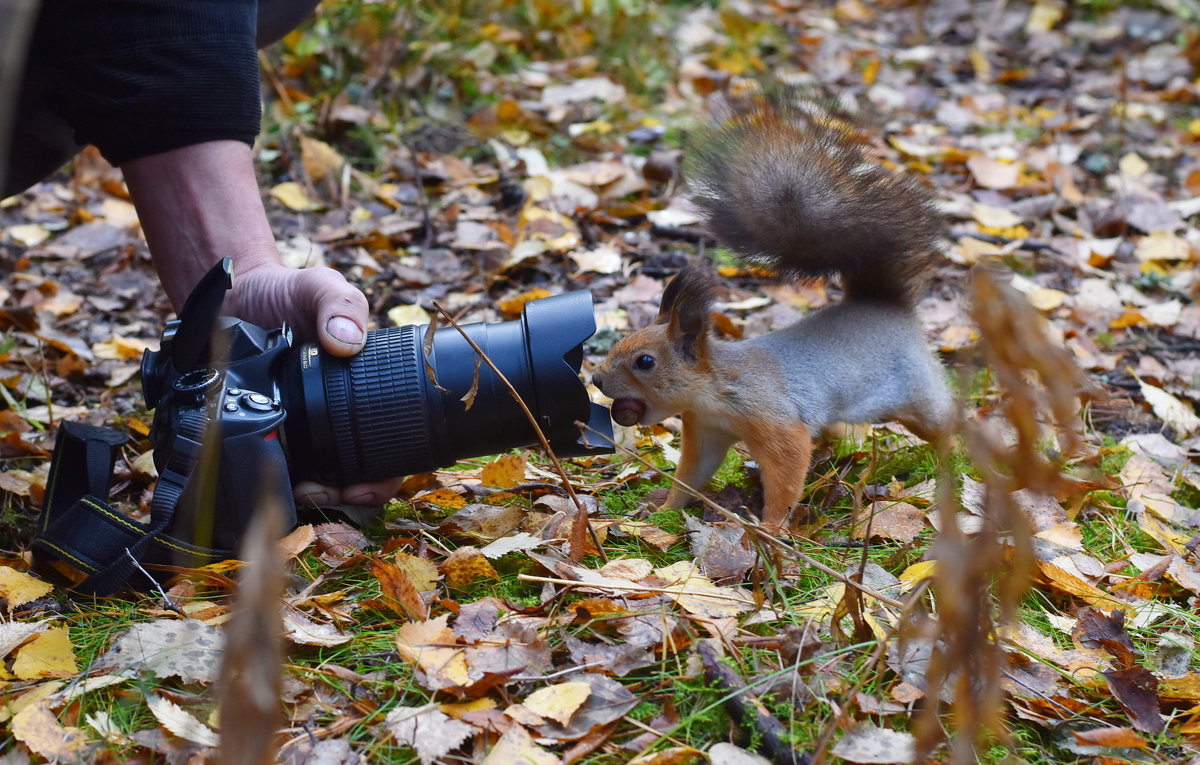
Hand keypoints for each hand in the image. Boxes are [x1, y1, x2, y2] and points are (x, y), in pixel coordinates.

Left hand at [122, 140, 403, 506]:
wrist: (230, 294)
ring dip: (311, 495)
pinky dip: (273, 485)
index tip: (365, 485)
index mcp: (362, 394)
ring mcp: (298, 432)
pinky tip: (267, 482)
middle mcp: (335, 420)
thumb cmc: (284, 292)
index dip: (386, 475)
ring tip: (297, 490)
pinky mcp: (260, 436)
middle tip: (323, 491)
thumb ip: (338, 304)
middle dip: (347, 495)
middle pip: (356, 477)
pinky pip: (272, 473)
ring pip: (316, 483)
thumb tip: (347, 342)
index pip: (391, 448)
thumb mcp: (320, 288)